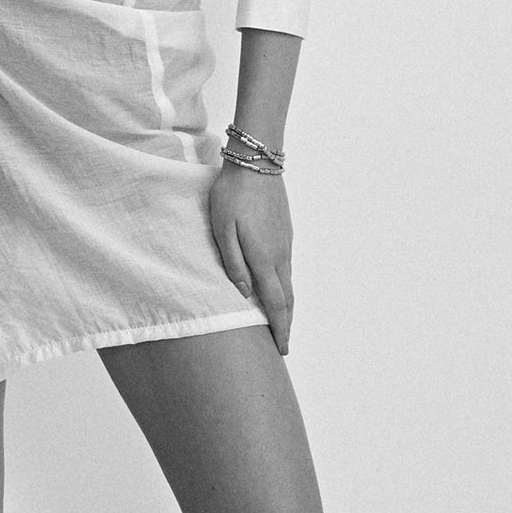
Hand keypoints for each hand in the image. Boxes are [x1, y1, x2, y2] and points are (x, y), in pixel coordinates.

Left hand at [209, 161, 293, 353]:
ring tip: (280, 322)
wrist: (257, 164)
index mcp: (264, 258)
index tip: (281, 349)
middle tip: (282, 345)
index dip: (279, 329)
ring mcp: (285, 243)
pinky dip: (285, 287)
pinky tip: (277, 289)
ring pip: (289, 283)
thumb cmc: (232, 195)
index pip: (276, 303)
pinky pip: (287, 268)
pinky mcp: (285, 233)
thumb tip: (245, 292)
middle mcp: (280, 255)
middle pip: (288, 298)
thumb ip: (233, 263)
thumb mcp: (222, 230)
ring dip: (287, 307)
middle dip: (286, 324)